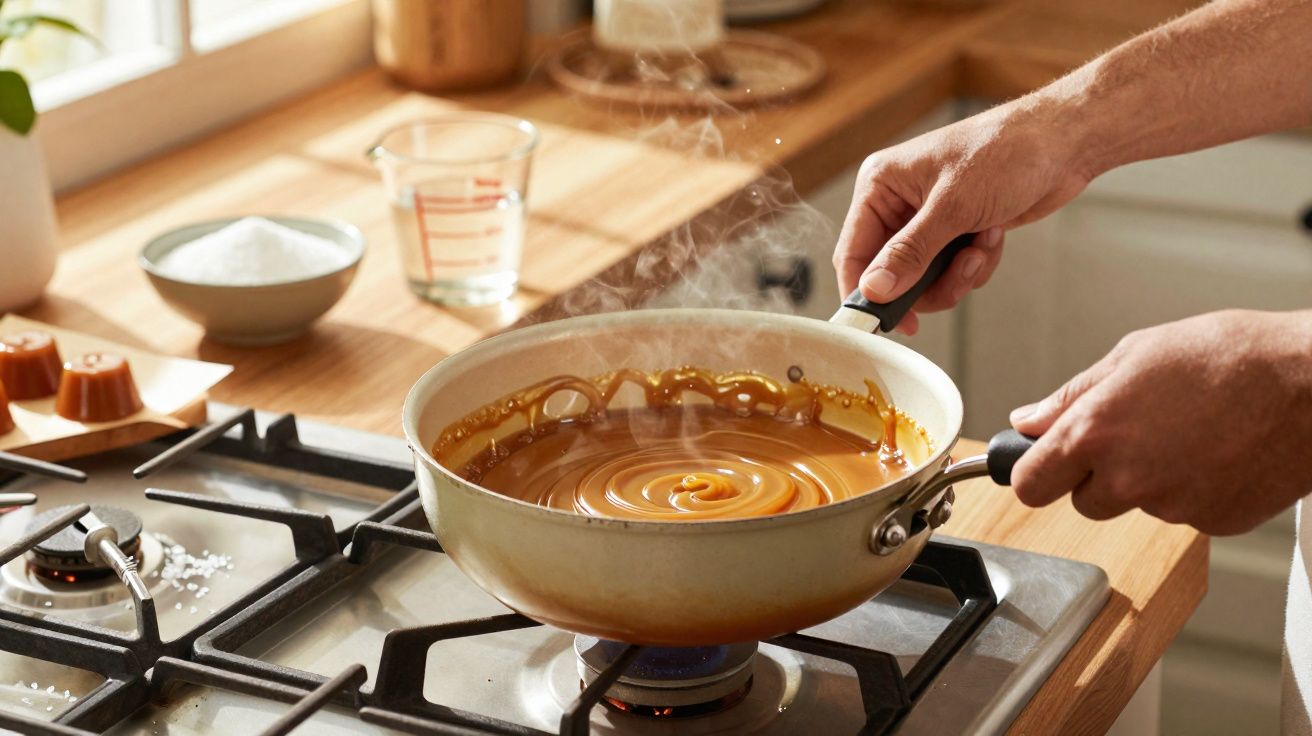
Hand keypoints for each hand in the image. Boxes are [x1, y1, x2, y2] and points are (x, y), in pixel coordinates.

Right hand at [833, 101, 1091, 333]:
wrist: (1063, 143)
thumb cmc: (1007, 151)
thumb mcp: (953, 207)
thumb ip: (910, 252)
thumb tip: (874, 289)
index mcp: (881, 185)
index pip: (853, 250)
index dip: (864, 291)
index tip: (881, 322)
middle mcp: (898, 203)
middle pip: (890, 273)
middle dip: (928, 282)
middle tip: (957, 278)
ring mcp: (927, 219)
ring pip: (924, 279)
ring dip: (958, 274)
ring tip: (981, 246)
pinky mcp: (955, 231)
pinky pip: (952, 272)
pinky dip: (976, 263)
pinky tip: (993, 235)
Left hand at [1009, 310, 1311, 534]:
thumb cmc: (1230, 357)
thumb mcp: (1134, 355)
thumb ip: (1072, 396)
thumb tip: (1029, 420)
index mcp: (1094, 434)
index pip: (1029, 484)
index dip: (1033, 472)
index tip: (1039, 463)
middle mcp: (1127, 479)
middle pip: (1084, 501)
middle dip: (1099, 475)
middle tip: (1137, 433)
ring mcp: (1172, 507)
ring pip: (1138, 504)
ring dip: (1151, 479)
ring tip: (1191, 430)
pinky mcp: (1213, 523)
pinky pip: (1185, 511)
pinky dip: (1194, 488)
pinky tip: (1219, 451)